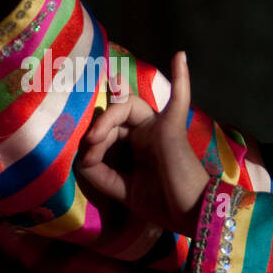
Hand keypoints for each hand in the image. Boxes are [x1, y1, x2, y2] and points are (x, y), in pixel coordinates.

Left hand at [76, 51, 211, 235]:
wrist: (192, 216)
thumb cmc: (163, 203)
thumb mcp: (122, 189)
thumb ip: (101, 173)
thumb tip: (81, 157)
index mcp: (136, 145)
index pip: (108, 131)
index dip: (92, 144)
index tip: (86, 162)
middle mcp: (147, 132)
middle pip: (115, 116)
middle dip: (98, 130)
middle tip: (89, 147)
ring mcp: (160, 127)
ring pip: (129, 106)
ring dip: (108, 117)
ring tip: (96, 136)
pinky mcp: (172, 128)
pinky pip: (179, 100)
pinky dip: (181, 78)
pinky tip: (179, 56)